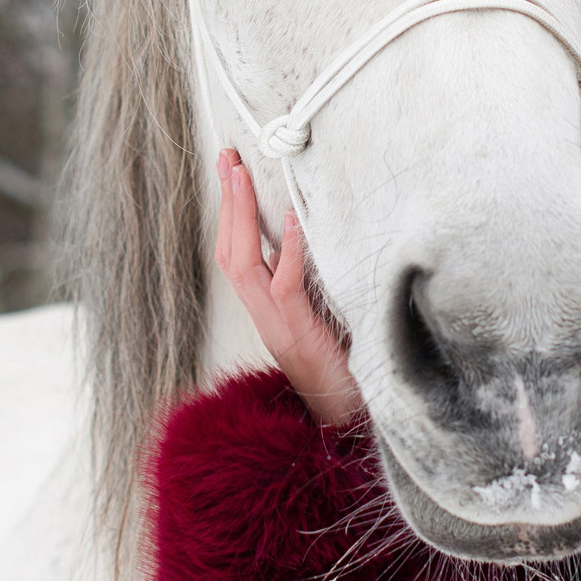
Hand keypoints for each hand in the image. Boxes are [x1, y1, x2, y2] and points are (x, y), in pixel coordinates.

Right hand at [213, 148, 362, 427]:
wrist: (353, 423)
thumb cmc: (349, 372)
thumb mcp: (328, 318)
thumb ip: (314, 285)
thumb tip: (312, 238)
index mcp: (269, 313)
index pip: (236, 256)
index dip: (229, 214)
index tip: (230, 171)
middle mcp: (266, 319)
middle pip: (230, 254)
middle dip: (227, 203)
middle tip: (227, 157)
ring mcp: (280, 330)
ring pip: (244, 269)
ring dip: (242, 218)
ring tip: (242, 175)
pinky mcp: (303, 339)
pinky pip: (287, 290)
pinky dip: (290, 253)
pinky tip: (297, 221)